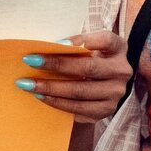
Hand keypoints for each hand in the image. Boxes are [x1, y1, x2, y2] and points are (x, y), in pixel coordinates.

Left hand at [17, 30, 131, 123]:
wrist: (103, 86)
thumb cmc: (91, 59)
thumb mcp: (90, 47)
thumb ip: (75, 46)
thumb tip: (44, 47)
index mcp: (119, 48)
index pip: (105, 40)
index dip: (82, 40)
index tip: (56, 42)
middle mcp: (121, 70)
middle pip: (88, 68)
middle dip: (57, 65)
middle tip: (31, 61)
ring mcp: (115, 93)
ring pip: (81, 92)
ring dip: (51, 88)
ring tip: (29, 84)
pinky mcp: (106, 110)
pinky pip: (78, 108)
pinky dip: (57, 103)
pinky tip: (41, 97)